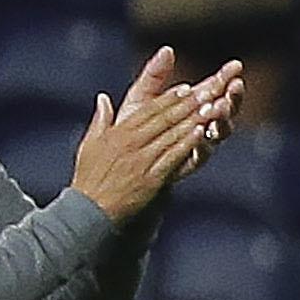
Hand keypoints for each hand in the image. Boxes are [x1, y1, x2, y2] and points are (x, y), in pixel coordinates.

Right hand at [66, 49, 240, 220]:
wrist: (90, 211)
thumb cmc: (90, 179)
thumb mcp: (89, 145)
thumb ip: (100, 120)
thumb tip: (104, 98)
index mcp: (117, 133)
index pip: (148, 110)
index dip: (168, 98)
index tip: (185, 88)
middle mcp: (131, 143)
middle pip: (164, 119)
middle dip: (187, 105)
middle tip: (207, 92)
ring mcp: (142, 160)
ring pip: (172, 135)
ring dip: (192, 120)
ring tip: (210, 108)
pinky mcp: (152, 178)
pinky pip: (173, 157)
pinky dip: (188, 144)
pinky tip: (201, 133)